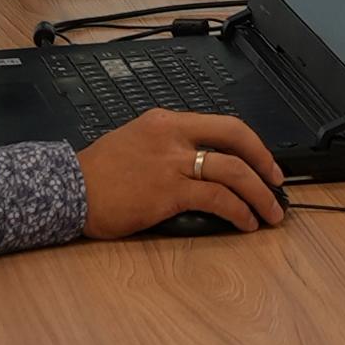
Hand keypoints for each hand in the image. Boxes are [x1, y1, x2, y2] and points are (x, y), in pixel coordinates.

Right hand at [80, 108, 286, 237]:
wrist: (67, 189)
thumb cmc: (97, 174)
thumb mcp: (135, 142)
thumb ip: (168, 148)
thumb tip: (202, 167)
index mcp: (166, 122)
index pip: (222, 124)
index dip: (251, 143)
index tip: (264, 161)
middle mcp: (173, 136)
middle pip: (236, 138)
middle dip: (265, 161)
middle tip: (277, 183)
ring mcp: (171, 163)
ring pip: (232, 171)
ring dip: (259, 194)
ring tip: (271, 213)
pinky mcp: (168, 192)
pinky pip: (216, 199)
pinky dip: (238, 211)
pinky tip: (245, 223)